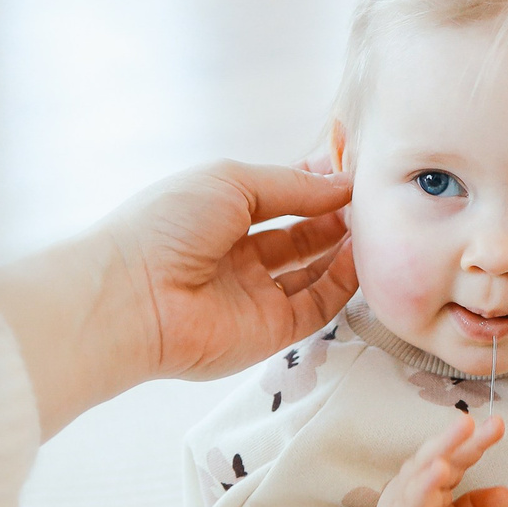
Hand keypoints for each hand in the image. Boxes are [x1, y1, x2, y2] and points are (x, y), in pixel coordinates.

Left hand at [0, 160, 356, 437]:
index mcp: (219, 214)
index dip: (315, 186)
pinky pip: (316, 308)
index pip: (279, 199)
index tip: (353, 173)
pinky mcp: (268, 333)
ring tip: (375, 224)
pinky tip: (362, 257)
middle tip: (373, 199)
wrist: (131, 297)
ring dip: (345, 248)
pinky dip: (342, 283)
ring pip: (313, 272)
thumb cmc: (167, 226)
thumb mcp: (231, 182)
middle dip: (336, 216)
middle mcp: (237, 256)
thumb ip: (291, 185)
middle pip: (300, 236)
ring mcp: (253, 297)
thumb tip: (341, 183)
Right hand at [369, 413, 507, 506]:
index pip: (454, 458)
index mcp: (429, 486)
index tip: (497, 425)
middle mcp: (413, 489)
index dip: (475, 442)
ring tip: (462, 430)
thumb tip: (506, 492)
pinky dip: (424, 484)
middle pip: (437, 456)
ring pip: (421, 470)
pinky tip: (439, 470)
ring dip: (441, 448)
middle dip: (457, 437)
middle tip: (476, 419)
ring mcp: (403, 505)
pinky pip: (411, 502)